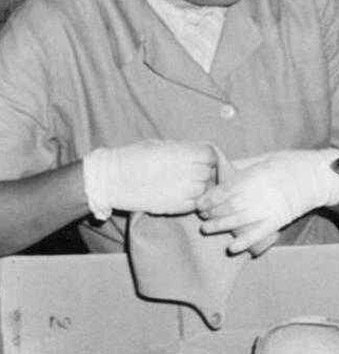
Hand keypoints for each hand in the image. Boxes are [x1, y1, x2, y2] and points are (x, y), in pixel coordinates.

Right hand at [82, 142, 216, 219]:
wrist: (112, 179)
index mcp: (185, 153)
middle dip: (203, 173)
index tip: (199, 160)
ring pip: (204, 190)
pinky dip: (191, 202)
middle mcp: (188, 172)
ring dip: (198, 188)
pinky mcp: (176, 206)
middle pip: (209, 173)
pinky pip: (194, 204)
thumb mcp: (161, 146)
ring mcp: (184, 191)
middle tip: (190, 174)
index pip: (211, 156)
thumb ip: (183, 150)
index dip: (206, 158)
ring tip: (183, 185)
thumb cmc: (134, 157)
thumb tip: (199, 154)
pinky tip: (178, 196)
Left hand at [199, 148, 338, 256]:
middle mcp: (260, 193)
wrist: (319, 177)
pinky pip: (259, 233)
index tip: (199, 202)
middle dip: (212, 212)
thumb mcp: (267, 158)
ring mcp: (270, 208)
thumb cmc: (292, 164)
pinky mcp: (279, 220)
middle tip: (201, 215)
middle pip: (229, 206)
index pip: (226, 189)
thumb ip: (246, 166)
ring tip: (207, 229)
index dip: (210, 198)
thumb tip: (223, 170)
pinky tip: (232, 248)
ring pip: (239, 221)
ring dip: (220, 226)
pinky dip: (245, 242)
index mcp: (257, 175)